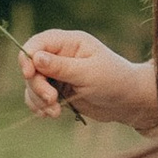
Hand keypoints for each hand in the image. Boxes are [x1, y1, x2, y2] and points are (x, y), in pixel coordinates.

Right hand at [19, 31, 157, 131]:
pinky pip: (37, 96)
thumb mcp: (89, 74)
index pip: (37, 43)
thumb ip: (61, 67)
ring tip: (55, 112)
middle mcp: (60, 55)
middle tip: (52, 100)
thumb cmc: (115, 82)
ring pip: (32, 83)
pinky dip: (39, 106)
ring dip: (38, 99)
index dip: (27, 58)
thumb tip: (35, 57)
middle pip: (31, 66)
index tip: (29, 75)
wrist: (129, 102)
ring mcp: (58, 73)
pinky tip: (50, 114)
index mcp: (69, 42)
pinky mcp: (58, 90)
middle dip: (37, 85)